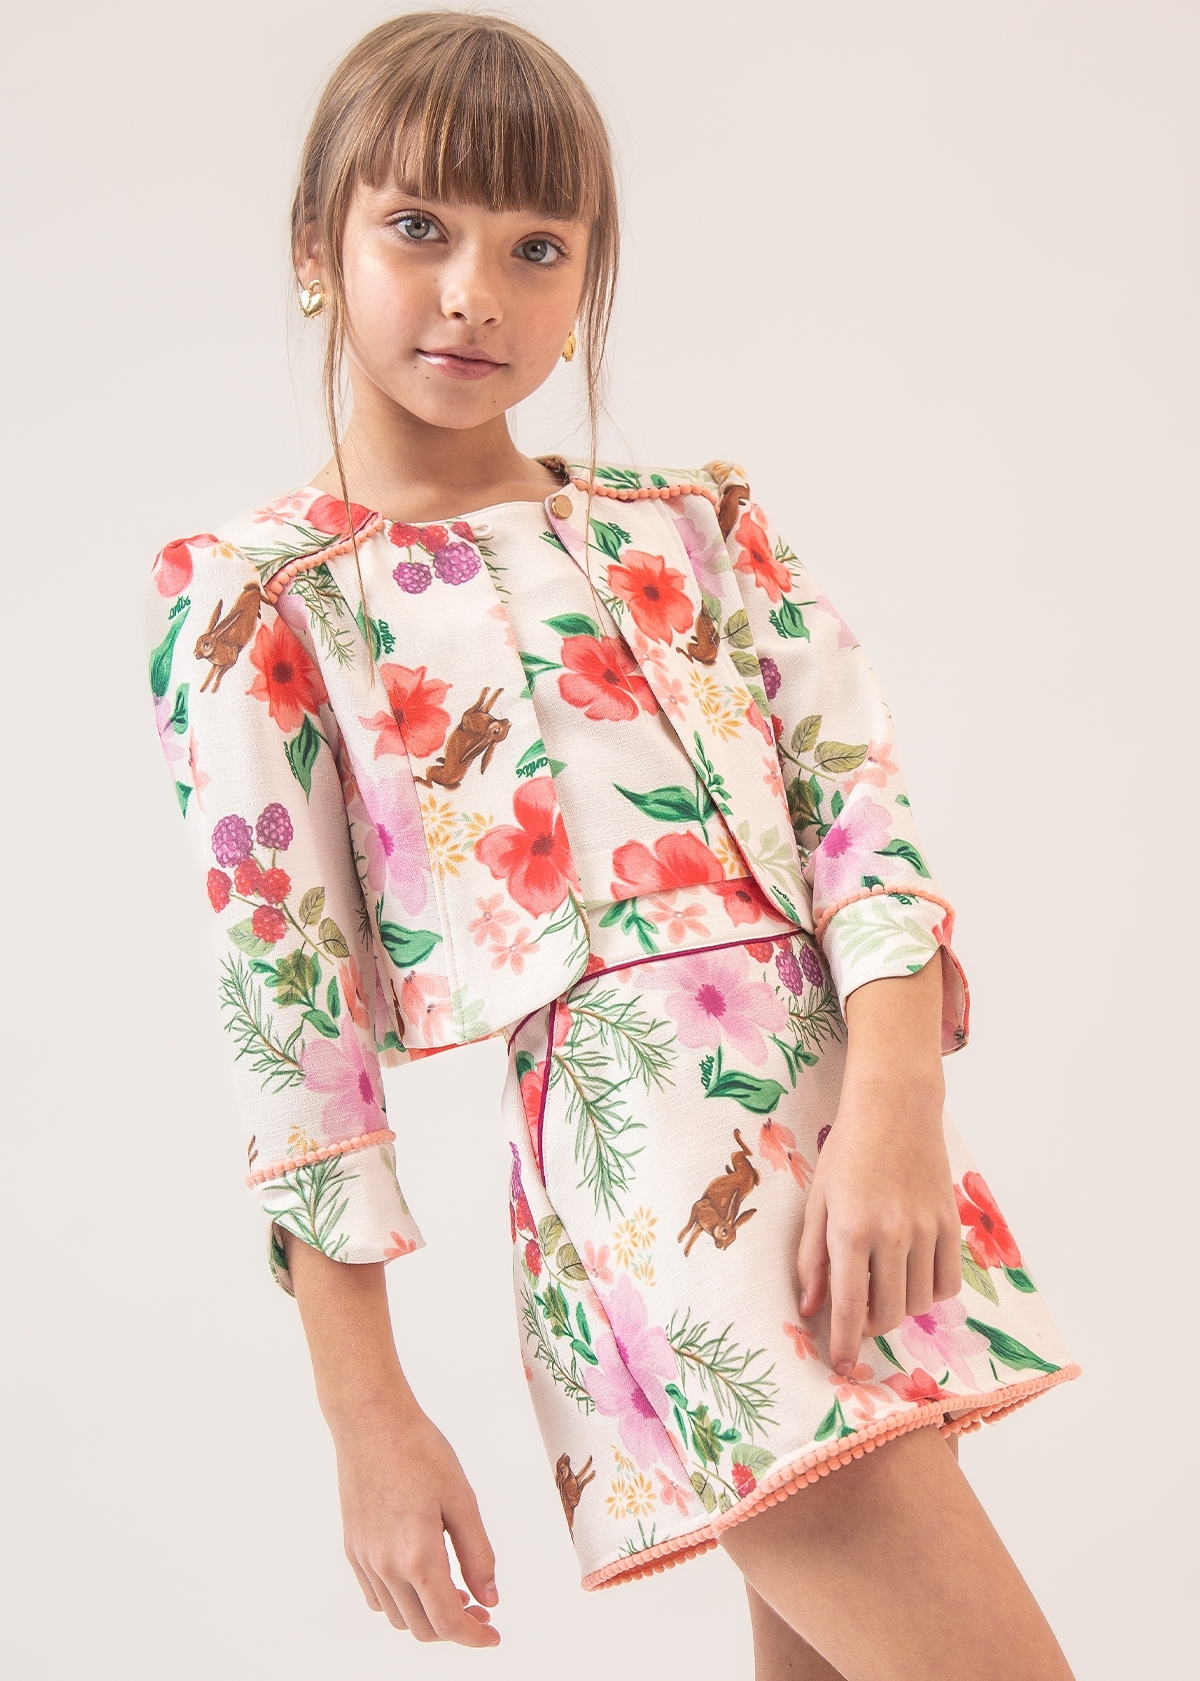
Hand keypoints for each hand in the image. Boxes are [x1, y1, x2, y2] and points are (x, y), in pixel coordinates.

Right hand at [281, 1236, 499, 1647]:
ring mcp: (364, 1560)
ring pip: (397, 1616)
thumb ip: (478, 1555)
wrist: (370, 1421)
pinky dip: (401, 1601)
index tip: (493, 1635)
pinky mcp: (352, 1549)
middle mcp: (385, 1566)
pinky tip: (420, 1577)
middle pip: (422, 1627)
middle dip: (455, 1628)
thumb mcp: (462, 1500)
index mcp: (418, 1555)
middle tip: (481, 1610)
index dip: (474, 1637)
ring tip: (454, 1592)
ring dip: (427, 1616)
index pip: (448, 1622)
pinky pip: (376, 1597)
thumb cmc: (419, 1450)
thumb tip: (490, 1598)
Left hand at [796, 964, 961, 1372]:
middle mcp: (892, 1235)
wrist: (896, 1108)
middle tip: (857, 1317)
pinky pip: (947, 1282)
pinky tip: (912, 1276)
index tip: (840, 1365)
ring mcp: (927, 1230)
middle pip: (888, 1314)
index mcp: (851, 1230)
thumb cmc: (847, 1150)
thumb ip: (812, 1258)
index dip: (843, 1344)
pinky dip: (930, 1292)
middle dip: (869, 1327)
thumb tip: (809, 1309)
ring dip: (899, 1309)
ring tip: (882, 1288)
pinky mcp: (951, 1224)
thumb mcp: (818, 1201)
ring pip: (919, 1303)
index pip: (848, 1307)